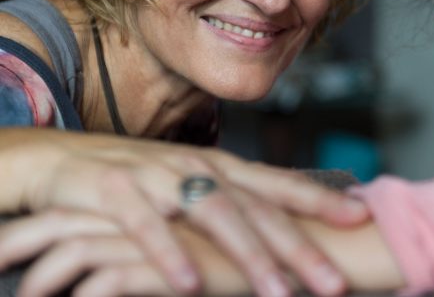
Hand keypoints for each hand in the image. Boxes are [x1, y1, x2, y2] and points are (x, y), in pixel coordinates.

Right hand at [1, 129, 368, 295]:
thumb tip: (276, 230)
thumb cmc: (140, 179)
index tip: (359, 214)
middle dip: (297, 246)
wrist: (65, 159)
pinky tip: (188, 286)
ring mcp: (157, 176)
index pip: (276, 183)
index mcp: (218, 166)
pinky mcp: (113, 190)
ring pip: (212, 214)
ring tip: (278, 294)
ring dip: (247, 255)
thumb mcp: (189, 185)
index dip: (318, 198)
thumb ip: (229, 202)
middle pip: (256, 207)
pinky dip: (167, 253)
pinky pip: (144, 225)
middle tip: (335, 283)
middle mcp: (195, 167)